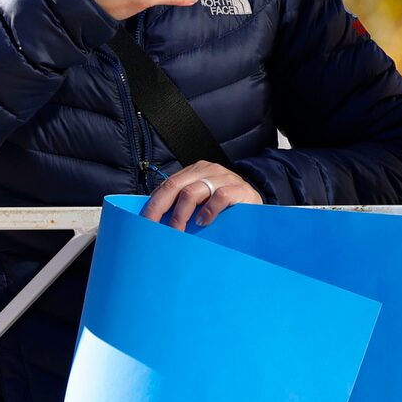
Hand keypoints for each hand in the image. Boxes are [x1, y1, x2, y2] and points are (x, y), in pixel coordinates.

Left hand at [141, 161, 259, 231]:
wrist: (257, 201)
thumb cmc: (226, 205)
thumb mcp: (203, 200)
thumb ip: (184, 204)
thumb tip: (157, 221)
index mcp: (194, 171)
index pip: (167, 185)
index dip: (153, 204)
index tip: (144, 222)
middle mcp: (207, 170)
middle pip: (174, 186)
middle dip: (160, 209)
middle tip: (154, 229)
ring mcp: (223, 178)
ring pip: (192, 192)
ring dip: (181, 214)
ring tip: (178, 231)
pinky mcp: (239, 189)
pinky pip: (220, 197)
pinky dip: (208, 211)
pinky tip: (203, 222)